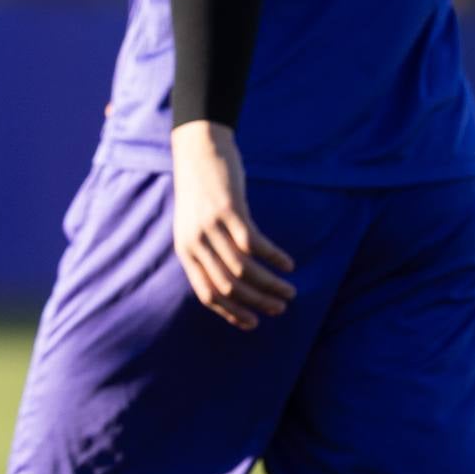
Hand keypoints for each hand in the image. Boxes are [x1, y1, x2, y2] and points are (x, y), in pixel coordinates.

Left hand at [170, 120, 295, 328]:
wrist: (197, 150)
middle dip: (257, 303)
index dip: (231, 313)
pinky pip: (254, 244)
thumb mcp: (194, 225)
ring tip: (289, 291)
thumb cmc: (200, 191)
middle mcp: (194, 242)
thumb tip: (231, 286)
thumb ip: (207, 252)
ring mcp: (210, 226)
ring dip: (270, 285)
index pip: (207, 294)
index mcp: (184, 250)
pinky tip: (287, 264)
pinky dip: (273, 258)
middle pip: (228, 286)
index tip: (254, 323)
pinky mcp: (228, 210)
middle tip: (280, 308)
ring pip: (243, 269)